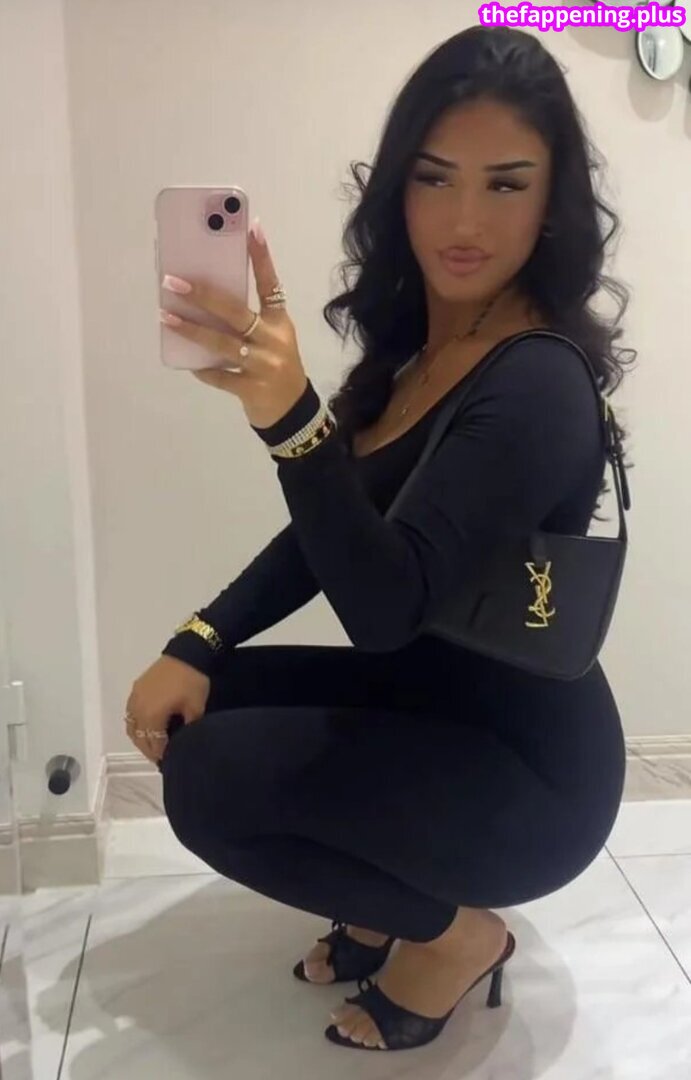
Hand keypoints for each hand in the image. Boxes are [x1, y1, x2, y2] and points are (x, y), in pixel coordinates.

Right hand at [125, 655, 210, 765]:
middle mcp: (138, 708)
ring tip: (153, 743)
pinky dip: (137, 723)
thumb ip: (187, 729)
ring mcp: (135, 697)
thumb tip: (184, 742)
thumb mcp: (195, 709)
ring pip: (131, 726)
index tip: (168, 762)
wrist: (188, 652)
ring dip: (141, 737)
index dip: (160, 755)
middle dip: (149, 749)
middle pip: (139, 737)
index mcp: (151, 715)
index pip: (153, 743)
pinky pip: (131, 712)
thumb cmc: (193, 682)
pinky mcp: (137, 688)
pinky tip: (147, 725)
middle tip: (160, 757)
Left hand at [159, 222, 307, 428]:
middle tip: (173, 282)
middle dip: (202, 295)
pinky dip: (203, 369)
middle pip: (235, 311)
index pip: (270, 283)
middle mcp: (273, 340)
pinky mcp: (251, 388)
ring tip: (166, 317)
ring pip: (222, 343)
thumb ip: (249, 321)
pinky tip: (190, 363)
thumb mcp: (272, 339)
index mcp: (280, 322)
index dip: (261, 256)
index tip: (251, 229)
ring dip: (191, 329)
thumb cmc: (275, 366)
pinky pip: (220, 375)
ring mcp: (263, 365)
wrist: (292, 412)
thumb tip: (205, 300)